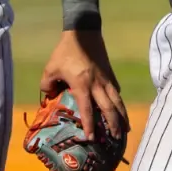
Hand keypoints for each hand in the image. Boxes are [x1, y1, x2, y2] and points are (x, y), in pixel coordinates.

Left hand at [39, 28, 127, 142]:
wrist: (83, 32)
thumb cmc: (65, 51)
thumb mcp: (50, 68)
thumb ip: (47, 84)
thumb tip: (49, 96)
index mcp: (82, 85)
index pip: (87, 110)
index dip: (89, 125)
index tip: (91, 138)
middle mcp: (97, 85)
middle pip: (109, 109)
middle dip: (113, 125)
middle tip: (115, 138)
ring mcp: (106, 80)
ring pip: (118, 102)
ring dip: (122, 117)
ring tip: (125, 129)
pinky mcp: (110, 74)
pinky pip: (117, 92)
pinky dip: (120, 102)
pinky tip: (120, 109)